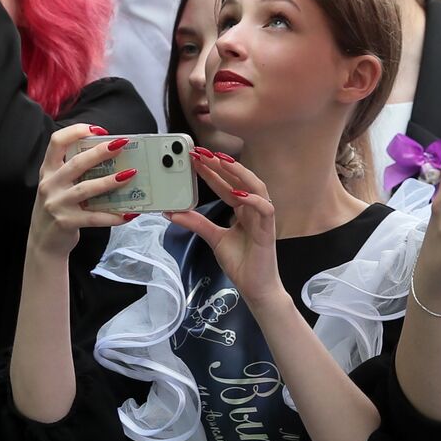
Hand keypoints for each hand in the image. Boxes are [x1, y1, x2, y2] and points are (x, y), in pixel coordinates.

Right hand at [28, 124, 135, 255]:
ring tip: (130, 174)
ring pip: (86, 188)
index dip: (77, 131)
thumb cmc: (58, 207)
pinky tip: (129, 213)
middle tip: (122, 144)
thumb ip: (75, 171)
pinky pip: (94, 217)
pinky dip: (113, 216)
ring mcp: (56, 203)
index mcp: (49, 170)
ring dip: (110, 181)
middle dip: (99, 152)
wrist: (42, 242)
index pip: (56, 142)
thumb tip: (112, 156)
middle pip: (76, 163)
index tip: (99, 130)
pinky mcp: (66, 222)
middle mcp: (49, 184)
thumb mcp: (59, 185)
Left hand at [166, 150, 283, 307]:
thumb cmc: (241, 262)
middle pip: (241, 180)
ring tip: (221, 162)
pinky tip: (238, 194)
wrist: (256, 287)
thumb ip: (197, 223)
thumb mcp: (213, 238)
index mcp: (243, 210)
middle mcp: (254, 209)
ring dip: (239, 174)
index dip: (211, 171)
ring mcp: (263, 218)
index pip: (227, 185)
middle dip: (221, 165)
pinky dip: (253, 200)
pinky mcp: (268, 231)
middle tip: (201, 153)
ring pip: (257, 187)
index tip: (194, 159)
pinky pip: (265, 209)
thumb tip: (172, 212)